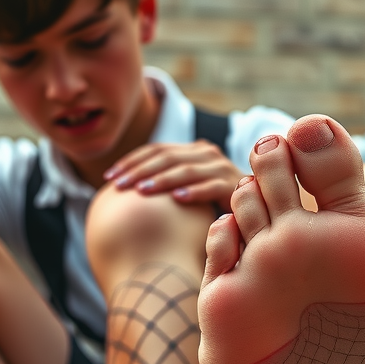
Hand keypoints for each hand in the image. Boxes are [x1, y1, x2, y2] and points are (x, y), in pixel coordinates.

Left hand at [104, 141, 242, 211]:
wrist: (256, 213)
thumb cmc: (210, 210)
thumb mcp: (186, 192)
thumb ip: (165, 187)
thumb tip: (125, 196)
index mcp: (192, 152)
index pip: (156, 150)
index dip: (131, 161)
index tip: (109, 178)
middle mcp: (207, 154)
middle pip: (167, 157)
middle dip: (139, 170)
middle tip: (117, 186)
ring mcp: (222, 168)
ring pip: (186, 169)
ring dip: (162, 179)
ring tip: (141, 192)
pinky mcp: (236, 186)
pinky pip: (212, 186)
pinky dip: (195, 191)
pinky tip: (177, 200)